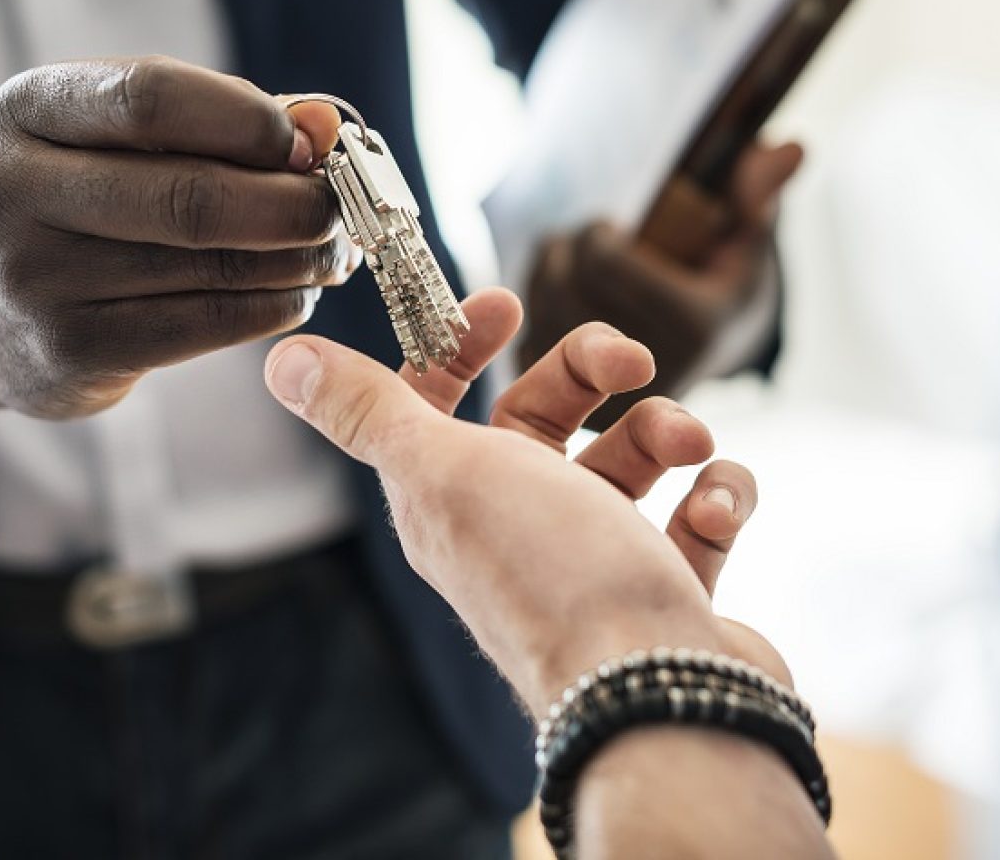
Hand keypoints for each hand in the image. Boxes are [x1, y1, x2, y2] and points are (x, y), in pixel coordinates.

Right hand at [0, 57, 354, 424]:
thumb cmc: (83, 202)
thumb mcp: (123, 139)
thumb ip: (223, 120)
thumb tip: (324, 123)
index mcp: (26, 109)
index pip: (151, 97)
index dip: (249, 120)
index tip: (310, 143)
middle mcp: (13, 191)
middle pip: (190, 195)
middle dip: (291, 203)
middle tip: (339, 209)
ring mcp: (36, 279)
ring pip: (208, 266)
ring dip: (295, 259)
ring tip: (332, 252)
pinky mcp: (70, 351)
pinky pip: (203, 325)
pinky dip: (271, 307)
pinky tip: (295, 293)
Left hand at [263, 287, 788, 714]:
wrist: (657, 694)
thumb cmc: (549, 574)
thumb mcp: (442, 472)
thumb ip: (368, 411)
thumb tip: (282, 359)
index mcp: (450, 499)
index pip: (438, 404)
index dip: (461, 346)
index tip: (507, 305)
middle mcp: (517, 528)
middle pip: (544, 417)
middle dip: (591, 372)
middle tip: (634, 362)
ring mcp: (595, 560)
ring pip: (631, 458)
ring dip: (666, 430)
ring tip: (690, 447)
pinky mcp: (665, 588)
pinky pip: (696, 514)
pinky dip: (717, 496)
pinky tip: (715, 508)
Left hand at [522, 142, 801, 426]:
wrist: (705, 357)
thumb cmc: (724, 284)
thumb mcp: (747, 241)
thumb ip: (759, 194)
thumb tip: (791, 148)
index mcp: (694, 327)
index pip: (604, 261)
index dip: (597, 233)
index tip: (612, 227)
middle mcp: (648, 370)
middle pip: (566, 281)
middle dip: (570, 248)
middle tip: (590, 242)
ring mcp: (608, 396)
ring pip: (539, 308)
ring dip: (548, 273)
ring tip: (577, 266)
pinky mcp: (573, 410)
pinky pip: (524, 340)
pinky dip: (535, 312)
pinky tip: (561, 299)